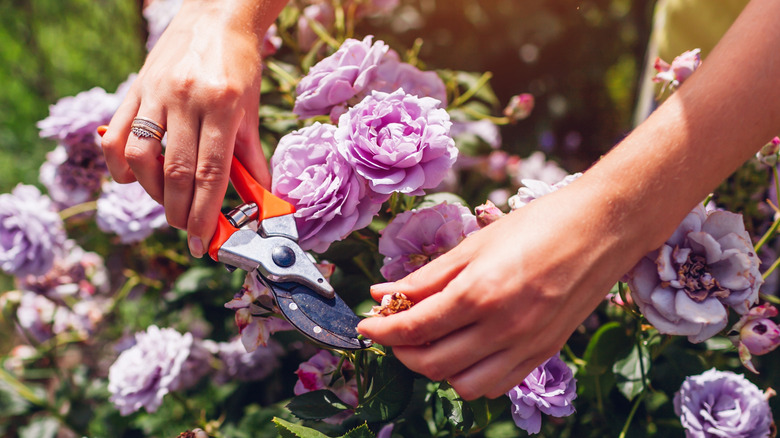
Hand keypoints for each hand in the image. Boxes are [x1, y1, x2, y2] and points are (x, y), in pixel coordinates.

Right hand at [101, 0, 276, 256]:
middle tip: (187, 229)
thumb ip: (251, 156)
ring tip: (168, 201)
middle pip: (177, 172)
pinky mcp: (135, 88)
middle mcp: (187, 99)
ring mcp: (156, 93)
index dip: (205, 214)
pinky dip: (119, 165)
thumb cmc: (239, 65)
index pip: (211, 172)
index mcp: (222, 105)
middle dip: (181, 212)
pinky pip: (116, 134)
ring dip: (152, 191)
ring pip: (141, 157)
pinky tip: (132, 178)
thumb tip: (261, 197)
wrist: (217, 16)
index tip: (203, 243)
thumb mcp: (250, 109)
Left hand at [357, 181, 646, 399]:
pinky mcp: (544, 353)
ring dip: (435, 368)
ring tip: (429, 340)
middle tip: (392, 329)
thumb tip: (382, 293)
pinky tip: (464, 350)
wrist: (603, 228)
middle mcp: (503, 328)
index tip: (365, 324)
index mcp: (480, 293)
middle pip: (430, 363)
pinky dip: (470, 376)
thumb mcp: (476, 244)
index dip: (380, 330)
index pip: (413, 328)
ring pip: (461, 384)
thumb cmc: (539, 224)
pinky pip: (495, 384)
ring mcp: (526, 346)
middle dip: (400, 351)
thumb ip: (427, 277)